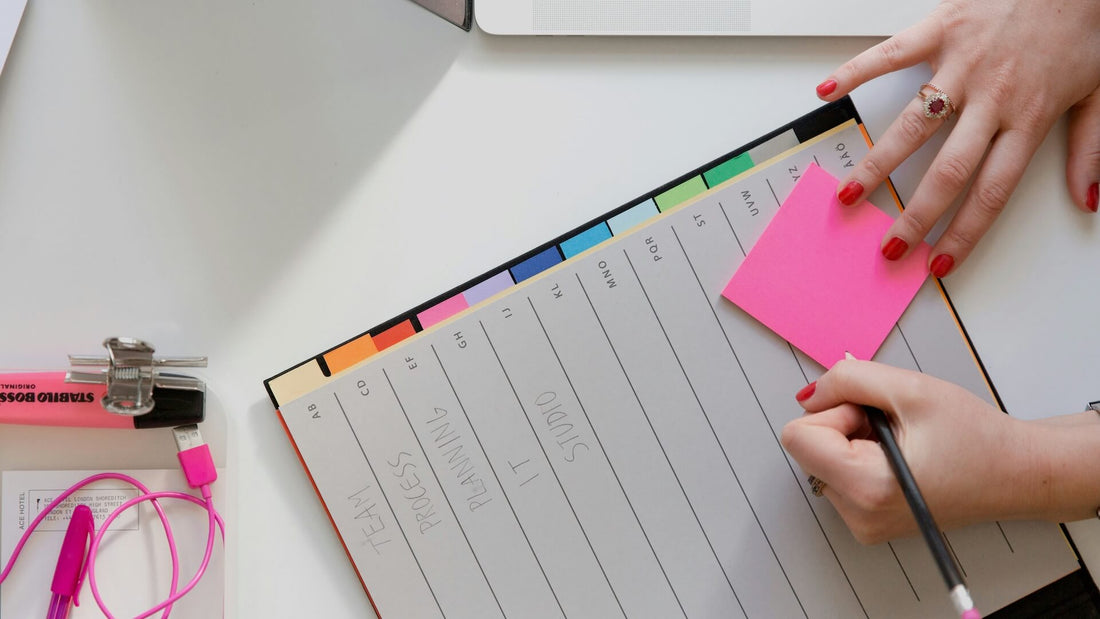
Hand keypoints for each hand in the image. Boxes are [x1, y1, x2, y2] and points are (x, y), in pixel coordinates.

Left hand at [780, 360, 1040, 543]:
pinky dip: (861, 457)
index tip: (874, 415)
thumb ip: (848, 380)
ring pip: (821, 459)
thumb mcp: (910, 388)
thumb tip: (808, 394)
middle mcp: (858, 515)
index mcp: (866, 488)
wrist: (1017, 474)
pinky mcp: (867, 521)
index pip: (798, 437)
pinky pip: (837, 474)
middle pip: (807, 448)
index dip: (833, 412)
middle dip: (844, 425)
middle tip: (894, 428)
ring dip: (854, 441)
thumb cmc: (975, 436)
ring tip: (903, 444)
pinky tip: (901, 458)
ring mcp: (861, 523)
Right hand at [815, 0, 1099, 276]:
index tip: (938, 262)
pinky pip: (891, 54)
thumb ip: (1092, 149)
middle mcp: (992, 97)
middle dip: (914, 215)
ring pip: (912, 125)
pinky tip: (827, 93)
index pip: (991, 191)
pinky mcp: (942, 29)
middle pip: (946, 170)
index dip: (963, 233)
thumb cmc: (1084, 25)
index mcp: (1029, 117)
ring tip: (849, 195)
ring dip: (877, 164)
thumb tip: (1087, 198)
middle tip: (888, 244)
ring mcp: (962, 64)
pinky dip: (855, 72)